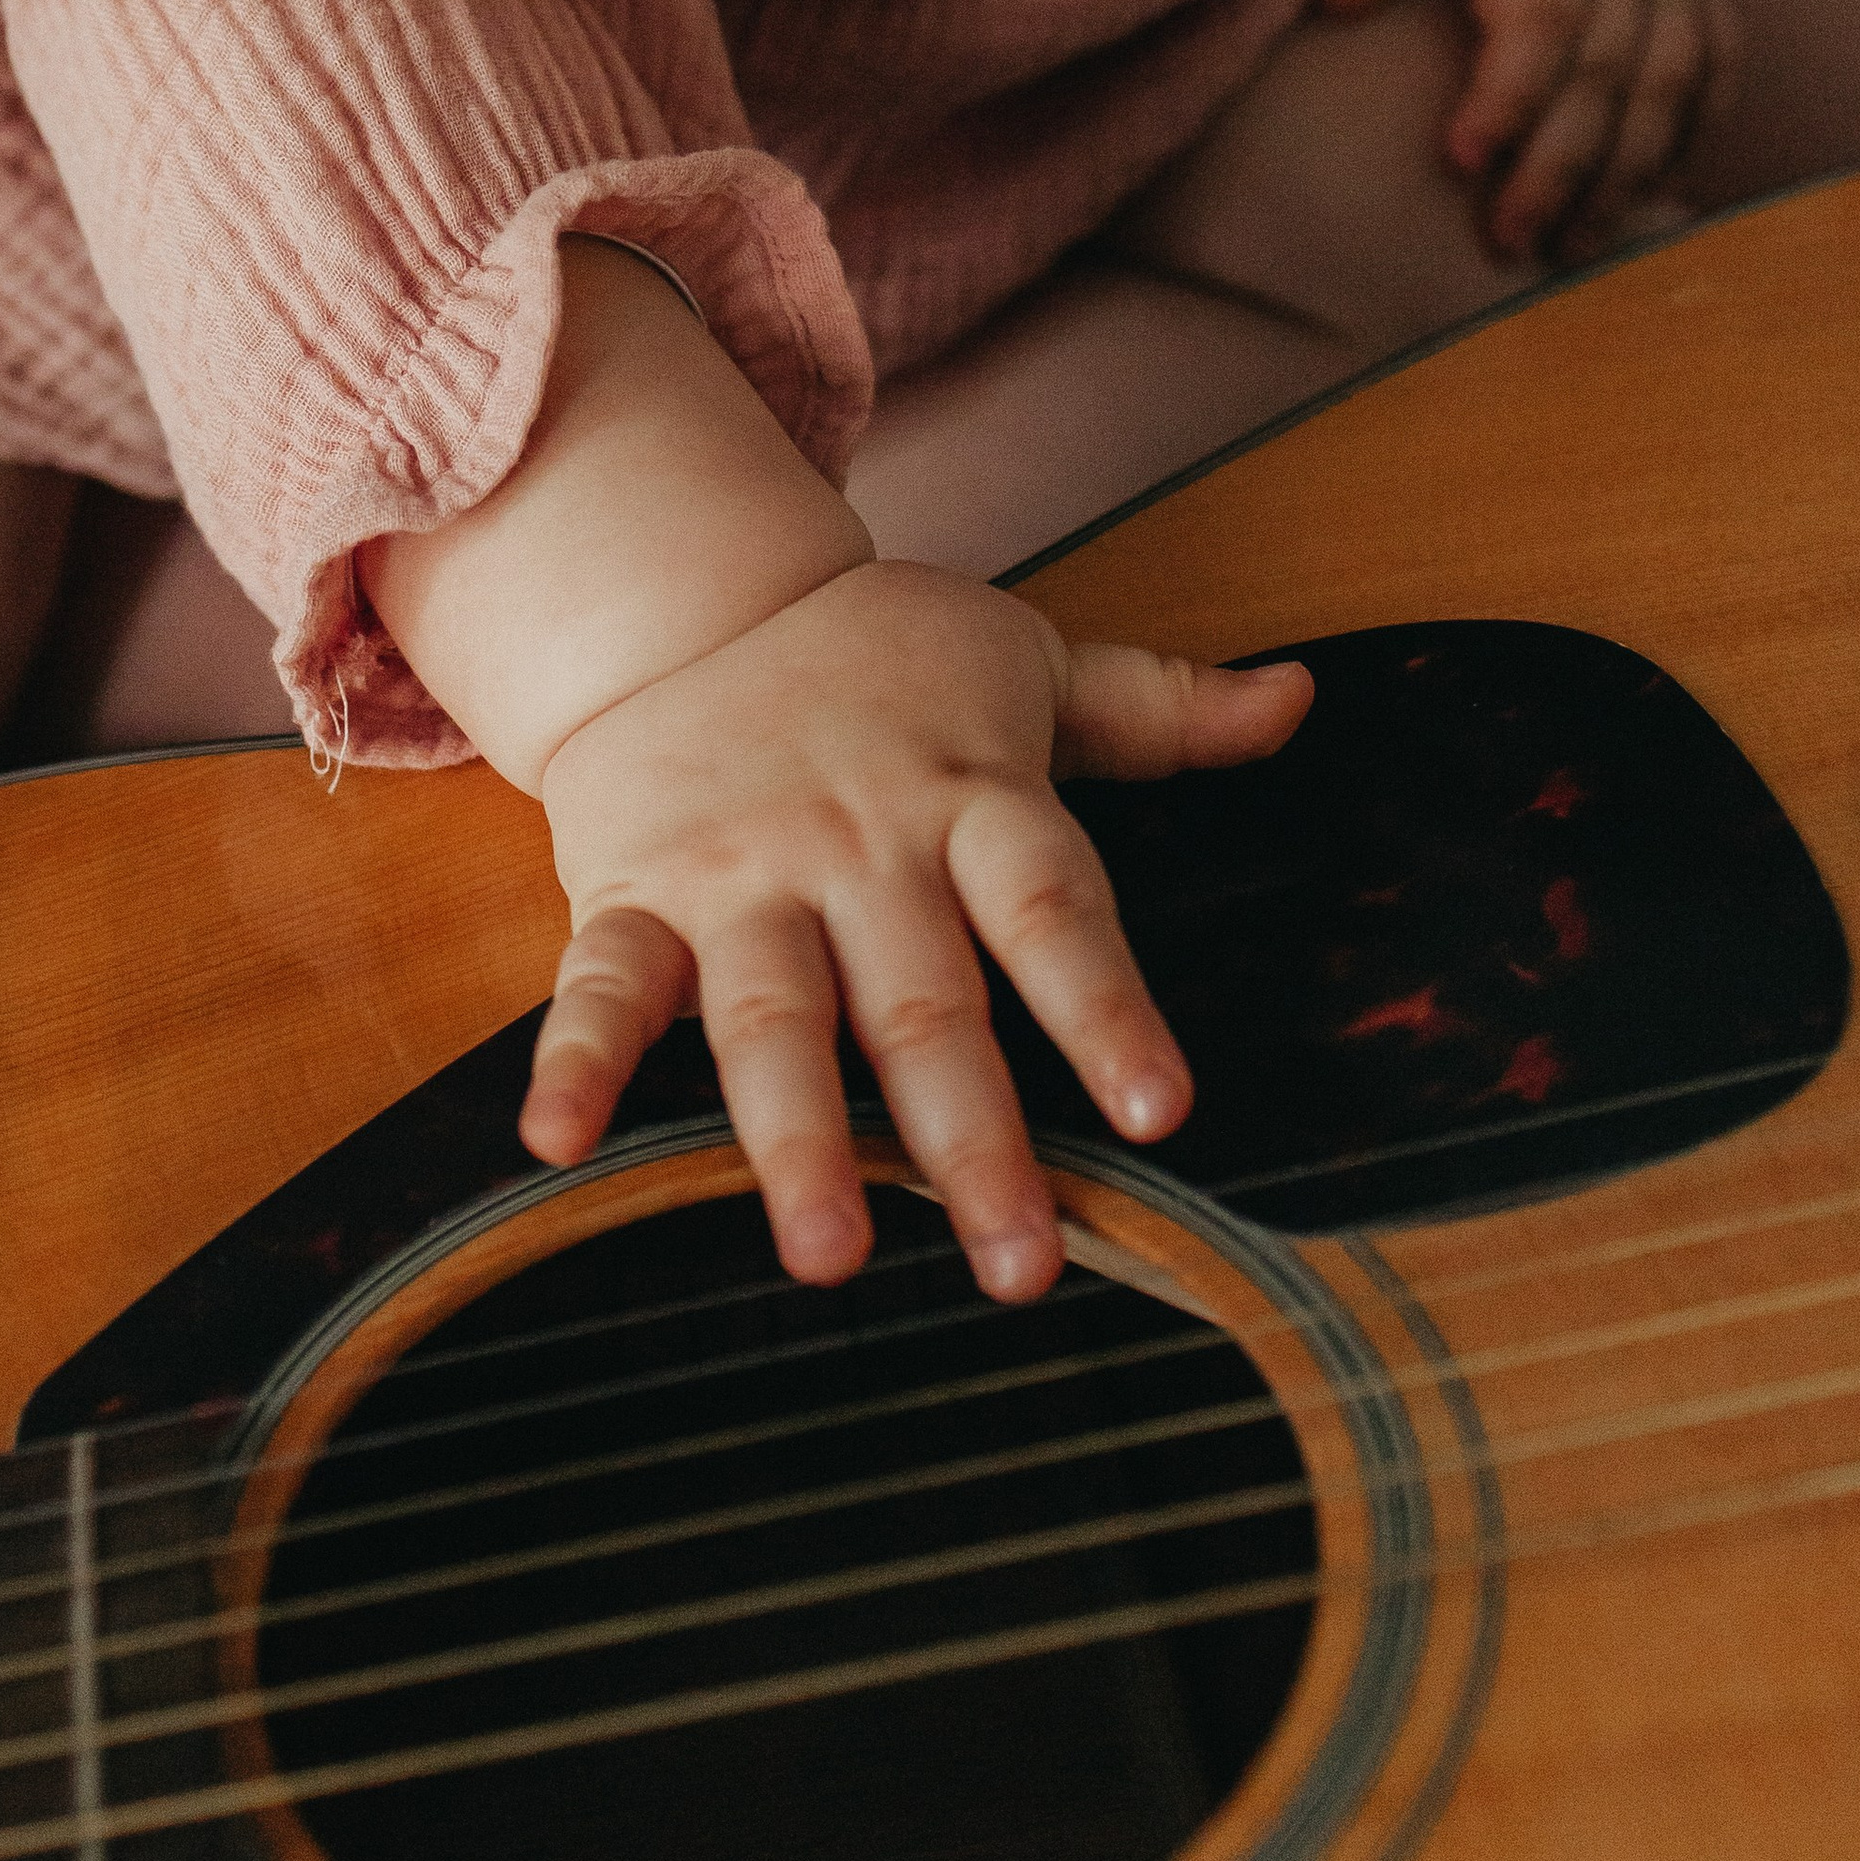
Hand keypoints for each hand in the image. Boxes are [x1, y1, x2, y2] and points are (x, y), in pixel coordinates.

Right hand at [522, 564, 1312, 1298]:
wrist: (685, 595)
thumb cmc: (877, 657)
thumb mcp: (1026, 660)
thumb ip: (1159, 706)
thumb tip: (1300, 701)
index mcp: (968, 795)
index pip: (1052, 909)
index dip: (1104, 1007)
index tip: (1161, 1109)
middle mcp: (859, 845)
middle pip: (921, 1002)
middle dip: (969, 1139)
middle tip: (1021, 1265)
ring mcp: (741, 872)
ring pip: (775, 1016)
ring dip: (796, 1139)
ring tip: (829, 1254)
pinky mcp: (633, 892)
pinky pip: (603, 982)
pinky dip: (576, 1059)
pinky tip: (559, 1142)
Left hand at [1317, 0, 1735, 260]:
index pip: (1545, 14)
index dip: (1509, 93)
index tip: (1459, 157)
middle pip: (1612, 70)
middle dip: (1562, 165)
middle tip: (1508, 242)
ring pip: (1674, 83)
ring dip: (1627, 174)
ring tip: (1572, 251)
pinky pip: (1716, 68)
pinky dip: (1689, 137)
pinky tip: (1648, 202)